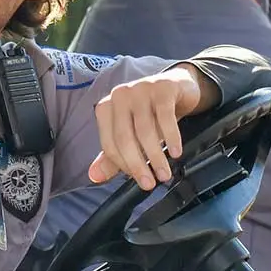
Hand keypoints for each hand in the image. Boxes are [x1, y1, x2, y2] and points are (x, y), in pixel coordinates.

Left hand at [88, 65, 213, 189]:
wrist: (176, 86)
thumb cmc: (150, 113)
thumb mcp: (131, 134)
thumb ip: (112, 156)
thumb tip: (94, 176)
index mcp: (106, 108)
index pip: (110, 143)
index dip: (123, 165)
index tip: (138, 180)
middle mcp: (119, 96)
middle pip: (125, 137)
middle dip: (138, 165)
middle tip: (151, 184)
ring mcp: (140, 89)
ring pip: (145, 130)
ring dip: (156, 156)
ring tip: (164, 173)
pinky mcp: (161, 87)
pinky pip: (165, 117)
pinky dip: (171, 138)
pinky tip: (176, 152)